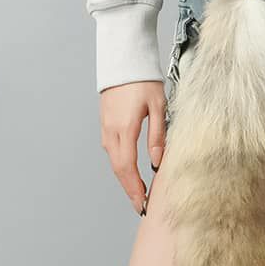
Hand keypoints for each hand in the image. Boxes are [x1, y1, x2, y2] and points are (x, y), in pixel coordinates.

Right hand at [99, 80, 166, 215]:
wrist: (123, 60)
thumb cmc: (143, 80)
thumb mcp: (158, 106)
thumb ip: (158, 135)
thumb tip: (157, 163)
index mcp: (124, 128)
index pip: (127, 168)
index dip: (135, 189)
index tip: (143, 204)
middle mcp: (111, 132)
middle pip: (118, 169)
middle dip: (130, 189)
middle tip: (142, 206)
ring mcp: (106, 128)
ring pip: (114, 161)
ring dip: (125, 179)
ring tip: (139, 193)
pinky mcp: (106, 124)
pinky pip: (112, 151)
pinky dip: (121, 166)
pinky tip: (131, 172)